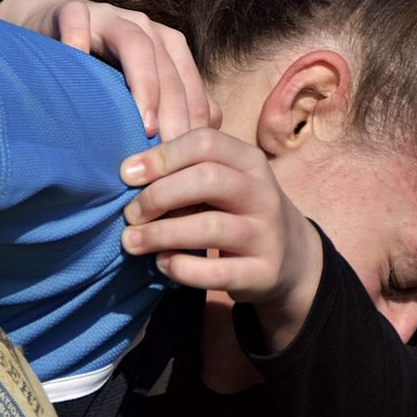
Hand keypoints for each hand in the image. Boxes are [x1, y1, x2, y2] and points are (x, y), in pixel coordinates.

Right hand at [0, 0, 214, 139]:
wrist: (47, 25)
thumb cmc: (95, 69)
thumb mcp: (135, 90)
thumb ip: (171, 109)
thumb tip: (202, 143)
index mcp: (167, 48)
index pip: (191, 88)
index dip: (196, 125)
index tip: (194, 165)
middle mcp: (145, 29)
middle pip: (169, 72)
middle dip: (176, 116)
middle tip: (175, 157)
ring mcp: (109, 16)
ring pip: (136, 44)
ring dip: (145, 84)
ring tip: (145, 125)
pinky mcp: (71, 9)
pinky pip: (78, 19)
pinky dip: (78, 36)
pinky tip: (76, 57)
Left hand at [119, 128, 322, 328]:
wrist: (289, 257)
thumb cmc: (238, 209)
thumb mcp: (224, 178)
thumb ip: (186, 163)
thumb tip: (133, 154)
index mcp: (250, 162)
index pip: (205, 142)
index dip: (162, 156)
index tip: (127, 175)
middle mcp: (263, 194)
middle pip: (207, 179)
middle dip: (159, 195)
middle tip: (130, 214)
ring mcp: (267, 235)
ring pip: (210, 227)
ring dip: (161, 234)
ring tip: (132, 242)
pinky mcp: (263, 273)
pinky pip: (217, 272)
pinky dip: (181, 268)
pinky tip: (163, 263)